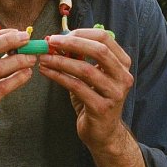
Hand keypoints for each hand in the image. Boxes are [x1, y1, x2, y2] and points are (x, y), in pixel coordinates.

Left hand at [38, 28, 133, 152]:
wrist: (103, 132)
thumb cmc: (94, 98)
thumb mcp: (90, 74)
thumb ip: (79, 57)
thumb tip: (57, 40)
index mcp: (122, 63)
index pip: (104, 38)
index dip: (80, 33)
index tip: (59, 35)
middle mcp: (123, 76)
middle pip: (99, 50)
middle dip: (71, 43)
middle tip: (50, 42)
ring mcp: (114, 93)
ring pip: (85, 70)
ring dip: (60, 61)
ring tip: (43, 58)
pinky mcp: (101, 108)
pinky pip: (76, 87)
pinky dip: (58, 76)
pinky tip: (45, 72)